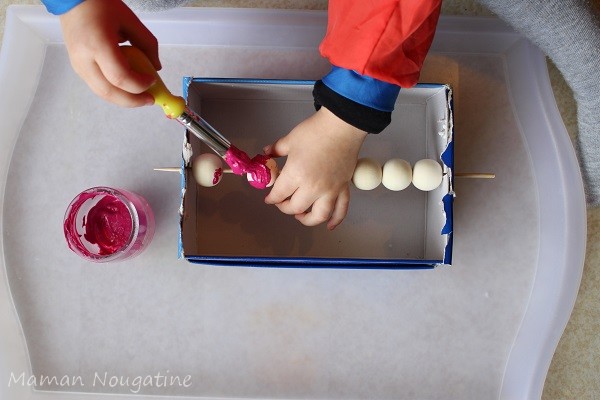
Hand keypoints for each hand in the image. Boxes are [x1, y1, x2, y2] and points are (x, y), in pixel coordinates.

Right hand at [59, 0, 159, 106]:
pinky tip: (127, 88)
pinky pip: (98, 86)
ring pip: (102, 93)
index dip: (139, 84)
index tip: (153, 80)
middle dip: (133, 101)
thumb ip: (147, 44)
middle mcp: (84, 59)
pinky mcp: (77, 68)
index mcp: (97, 45)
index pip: (120, 77)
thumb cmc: (101, 5)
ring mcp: (77, 65)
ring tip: (141, 96)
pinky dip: (115, 91)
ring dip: (124, 99)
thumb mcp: (130, 21)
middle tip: (150, 100)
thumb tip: (156, 68)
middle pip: (109, 92)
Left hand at [264, 107, 366, 229]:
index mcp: (296, 175)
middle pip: (295, 207)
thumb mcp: (290, 140)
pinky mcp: (343, 188)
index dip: (271, 198)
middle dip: (285, 207)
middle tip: (282, 202)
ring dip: (307, 220)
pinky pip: (341, 210)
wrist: (342, 125)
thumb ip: (276, 150)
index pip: (279, 194)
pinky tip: (329, 226)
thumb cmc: (315, 131)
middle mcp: (312, 187)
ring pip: (318, 215)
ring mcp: (330, 190)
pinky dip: (336, 220)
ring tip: (301, 216)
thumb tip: (266, 153)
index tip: (269, 198)